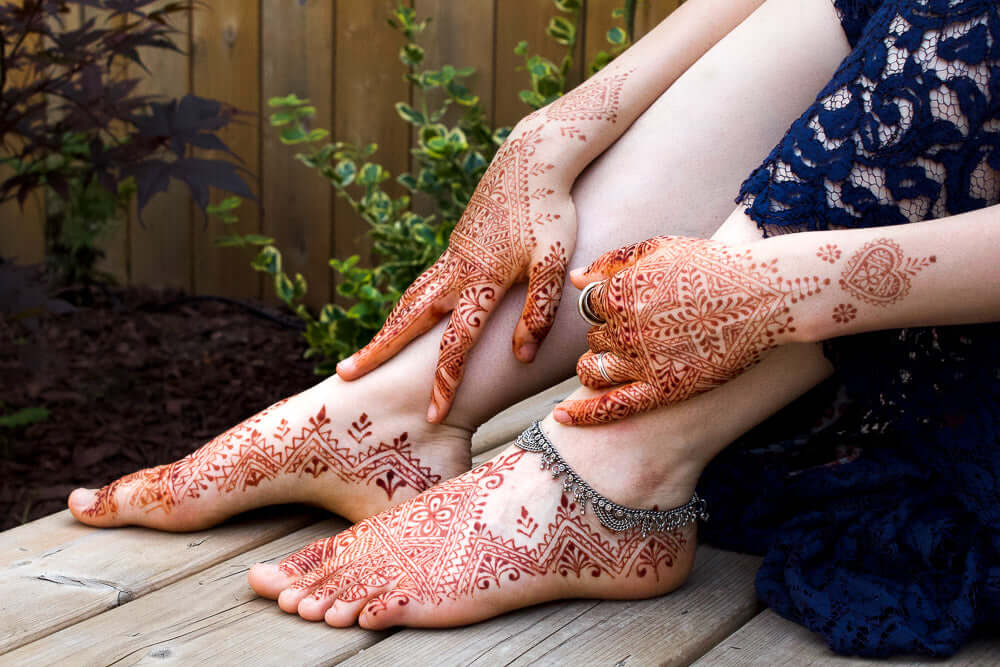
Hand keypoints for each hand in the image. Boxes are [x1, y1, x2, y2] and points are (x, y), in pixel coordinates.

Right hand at [337, 124, 576, 421]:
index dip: (445, 381)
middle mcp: (455, 271)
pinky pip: (422, 284)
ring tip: (366, 353)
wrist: (532, 159)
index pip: (456, 343)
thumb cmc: (550, 211)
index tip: (431, 413)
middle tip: (346, 375)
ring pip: (409, 299)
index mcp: (479, 281)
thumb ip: (538, 311)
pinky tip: (406, 315)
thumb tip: (520, 356)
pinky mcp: (456, 246)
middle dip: (378, 351)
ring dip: (387, 328)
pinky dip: (405, 305)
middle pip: (408, 320)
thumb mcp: (553, 262)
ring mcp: (451, 258)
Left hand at [554, 236, 828, 424]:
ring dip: (597, 366)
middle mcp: (625, 328)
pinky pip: (612, 407)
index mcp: (620, 291)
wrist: (765, 295)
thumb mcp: (662, 248)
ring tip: (614, 363)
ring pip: (594, 370)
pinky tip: (561, 418)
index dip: (607, 306)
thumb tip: (576, 279)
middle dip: (608, 336)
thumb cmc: (715, 266)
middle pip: (594, 339)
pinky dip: (582, 414)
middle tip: (641, 332)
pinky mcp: (664, 389)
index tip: (630, 306)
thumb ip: (613, 261)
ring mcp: (643, 361)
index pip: (590, 305)